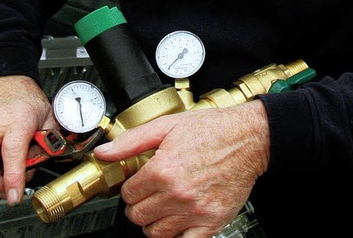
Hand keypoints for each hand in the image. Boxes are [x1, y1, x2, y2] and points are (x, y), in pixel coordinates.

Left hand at [94, 100, 269, 237]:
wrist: (248, 137)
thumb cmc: (212, 129)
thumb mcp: (168, 126)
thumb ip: (132, 140)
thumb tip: (104, 152)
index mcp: (163, 169)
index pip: (128, 194)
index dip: (131, 187)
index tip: (140, 182)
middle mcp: (177, 193)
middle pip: (138, 216)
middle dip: (140, 205)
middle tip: (151, 193)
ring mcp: (194, 211)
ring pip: (156, 233)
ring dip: (155, 221)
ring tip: (164, 205)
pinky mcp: (211, 222)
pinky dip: (177, 237)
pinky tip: (178, 222)